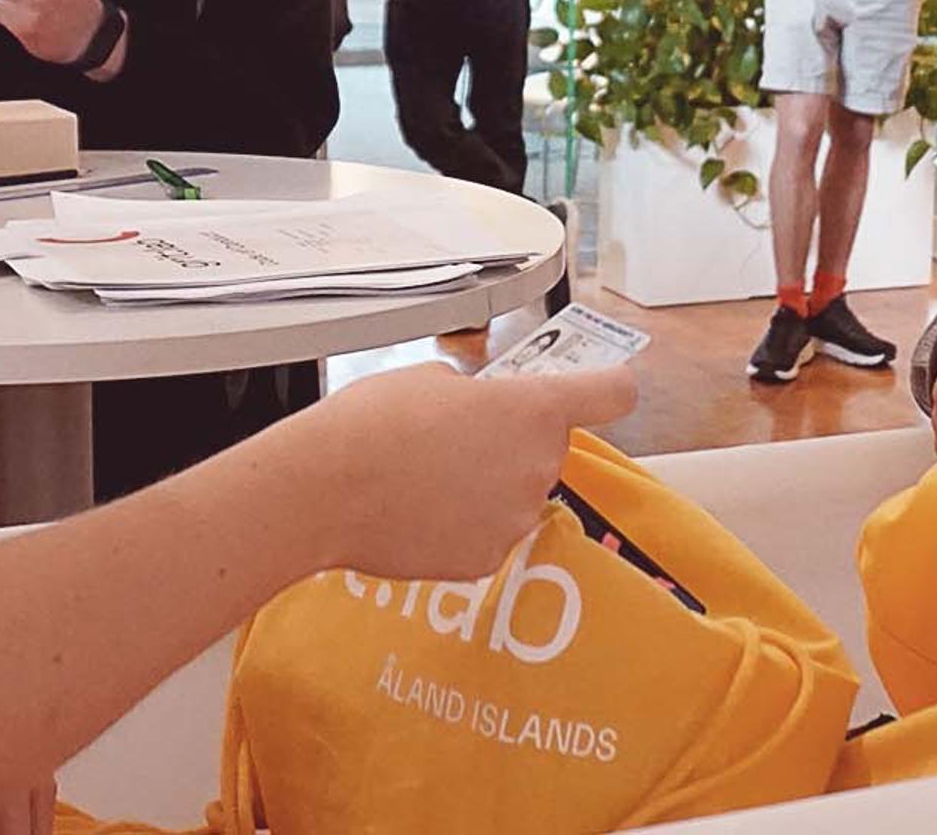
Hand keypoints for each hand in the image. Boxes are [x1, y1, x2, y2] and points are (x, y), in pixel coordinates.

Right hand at [285, 363, 636, 581]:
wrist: (325, 489)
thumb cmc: (372, 424)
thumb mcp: (430, 378)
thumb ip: (475, 394)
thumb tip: (475, 408)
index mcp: (533, 409)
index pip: (611, 393)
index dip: (608, 387)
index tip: (604, 388)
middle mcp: (538, 466)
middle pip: (548, 448)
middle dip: (514, 443)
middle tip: (459, 438)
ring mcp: (515, 517)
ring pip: (515, 494)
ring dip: (487, 487)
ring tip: (427, 477)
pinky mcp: (486, 558)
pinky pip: (488, 533)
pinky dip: (463, 525)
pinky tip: (420, 511)